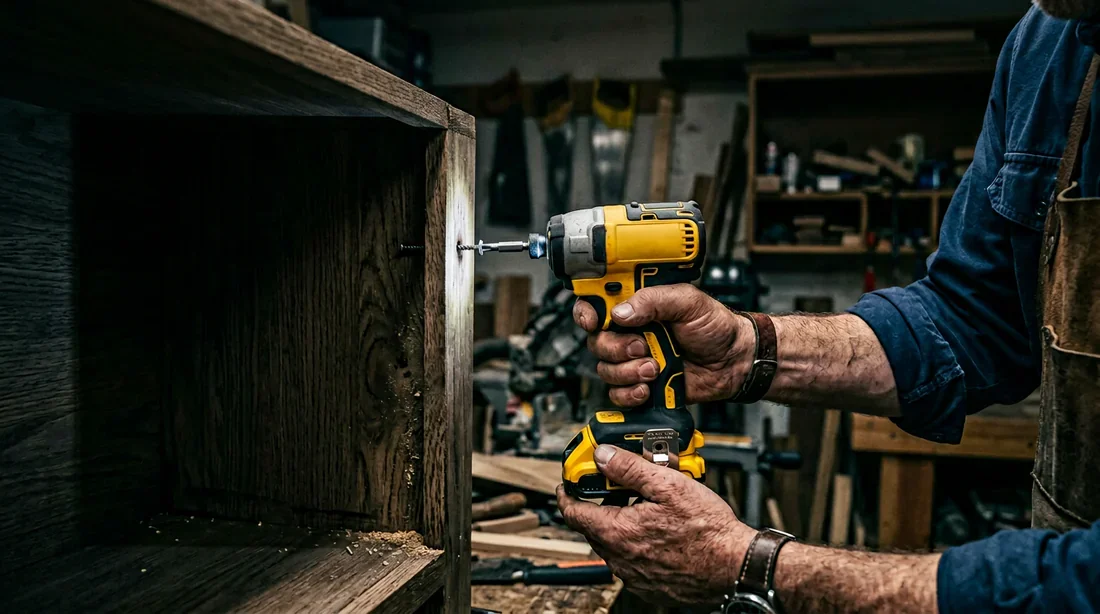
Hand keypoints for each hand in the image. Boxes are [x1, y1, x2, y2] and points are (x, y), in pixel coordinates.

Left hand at [557, 445, 754, 605]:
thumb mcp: (668, 485)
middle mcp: (620, 559)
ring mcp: (634, 576)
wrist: (735, 566)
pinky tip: (657, 531)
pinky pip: (631, 562)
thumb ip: (630, 469)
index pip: (573, 514)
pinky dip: (636, 544)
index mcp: (618, 533)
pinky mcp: (650, 586)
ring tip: (643, 507)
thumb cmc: (708, 530)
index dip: (567, 495)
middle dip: (599, 506)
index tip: (567, 484)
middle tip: (614, 489)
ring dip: (619, 525)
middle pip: (593, 529)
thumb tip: (603, 456)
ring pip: (613, 546)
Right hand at [573, 284, 751, 405]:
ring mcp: (634, 360)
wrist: (733, 362)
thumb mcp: (688, 302)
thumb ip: (654, 300)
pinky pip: (618, 393)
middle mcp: (631, 332)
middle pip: (597, 341)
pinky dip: (629, 393)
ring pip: (605, 369)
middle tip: (642, 347)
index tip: (592, 321)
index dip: (586, 312)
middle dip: (616, 348)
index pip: (597, 304)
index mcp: (638, 306)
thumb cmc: (716, 327)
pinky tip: (648, 387)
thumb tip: (621, 312)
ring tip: (654, 368)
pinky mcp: (641, 384)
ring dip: (627, 372)